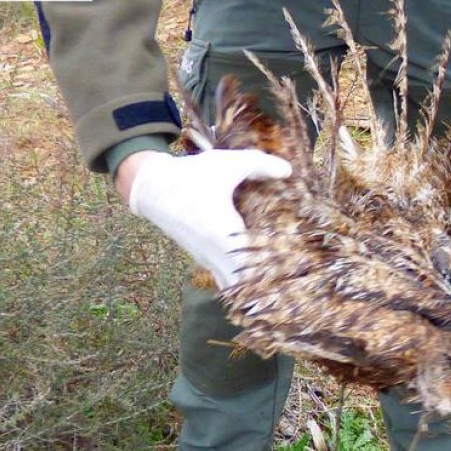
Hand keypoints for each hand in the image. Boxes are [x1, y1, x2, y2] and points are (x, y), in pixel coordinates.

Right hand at [124, 149, 292, 288]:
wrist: (152, 186)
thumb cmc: (190, 175)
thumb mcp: (227, 164)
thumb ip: (260, 165)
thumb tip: (289, 171)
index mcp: (224, 235)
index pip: (256, 266)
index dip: (278, 267)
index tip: (298, 260)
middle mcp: (215, 254)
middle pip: (249, 283)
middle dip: (271, 280)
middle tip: (294, 269)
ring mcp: (207, 259)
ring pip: (235, 286)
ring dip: (255, 283)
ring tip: (279, 272)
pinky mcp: (202, 259)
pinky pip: (225, 279)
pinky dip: (241, 280)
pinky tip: (258, 269)